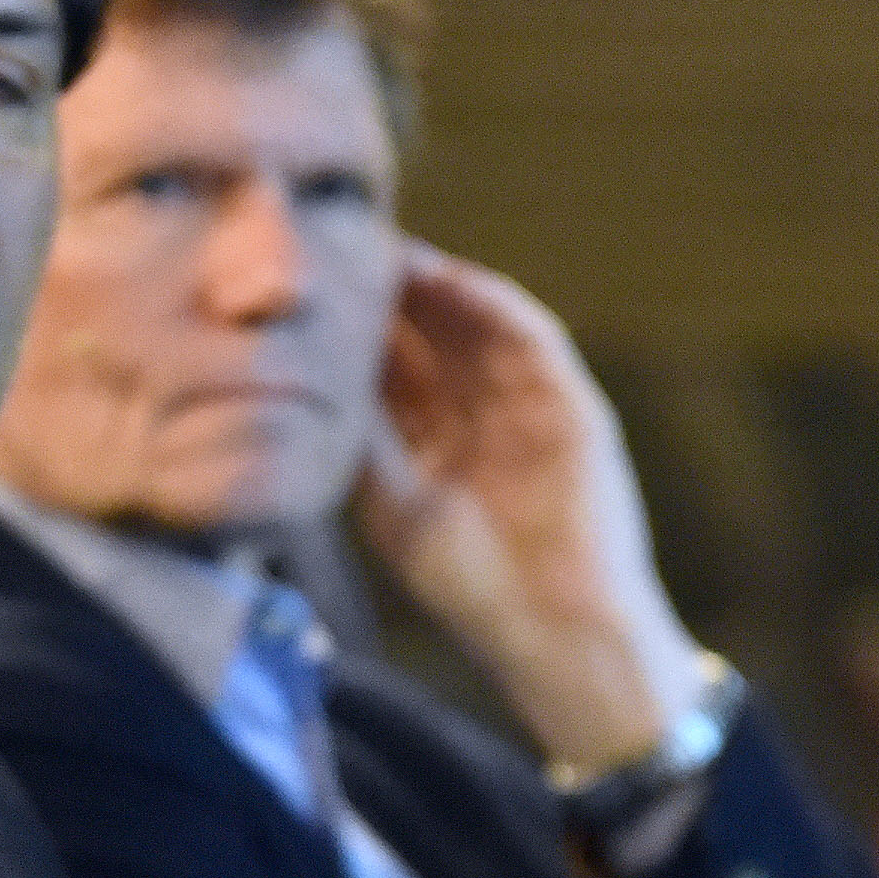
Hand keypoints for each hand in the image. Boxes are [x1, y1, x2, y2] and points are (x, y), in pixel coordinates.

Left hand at [353, 245, 707, 770]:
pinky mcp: (571, 404)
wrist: (553, 626)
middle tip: (340, 251)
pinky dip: (489, 304)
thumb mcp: (390, 505)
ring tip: (386, 251)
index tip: (307, 296)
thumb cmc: (468, 584)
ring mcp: (527, 407)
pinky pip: (530, 337)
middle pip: (430, 337)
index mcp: (433, 446)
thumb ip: (362, 441)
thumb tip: (308, 378)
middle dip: (388, 296)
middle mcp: (478, 418)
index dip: (353, 332)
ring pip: (477, 326)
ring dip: (436, 287)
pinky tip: (447, 279)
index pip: (390, 371)